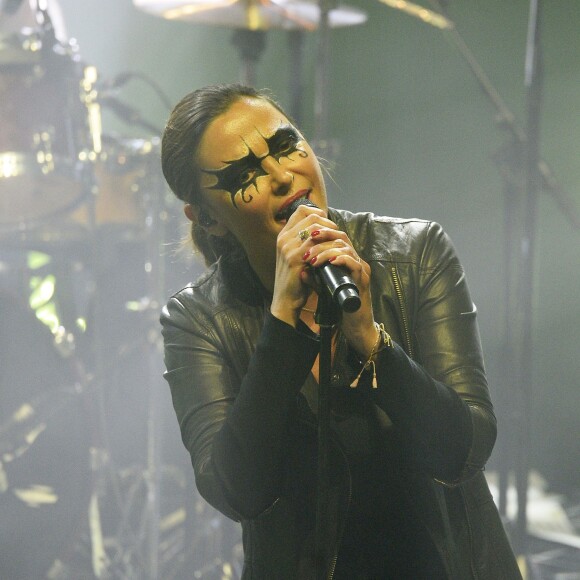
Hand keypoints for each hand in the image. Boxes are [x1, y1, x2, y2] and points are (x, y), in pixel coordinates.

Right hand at [270, 203, 330, 326]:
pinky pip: (316, 244)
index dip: (318, 213)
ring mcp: (288, 247)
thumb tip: (324, 230)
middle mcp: (284, 238)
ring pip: (314, 228)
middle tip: (336, 234)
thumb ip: (305, 243)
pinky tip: (334, 252)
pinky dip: (328, 245)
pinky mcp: (294, 258)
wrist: (285, 300)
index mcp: (284, 235)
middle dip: (328, 223)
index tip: (329, 224)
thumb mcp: (297, 256)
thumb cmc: (295, 279)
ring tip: (337, 242)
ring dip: (330, 233)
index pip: (301, 211)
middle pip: (310, 216)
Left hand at [298, 222, 377, 357]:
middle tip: (306, 243)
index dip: (321, 233)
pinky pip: (355, 264)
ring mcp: (361, 269)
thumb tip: (301, 270)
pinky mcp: (363, 280)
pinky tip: (330, 261)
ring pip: (346, 248)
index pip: (335, 237)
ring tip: (312, 259)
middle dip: (323, 236)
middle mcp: (356, 261)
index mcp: (347, 260)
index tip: (304, 237)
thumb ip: (315, 280)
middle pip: (341, 236)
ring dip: (327, 250)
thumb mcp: (324, 290)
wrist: (356, 326)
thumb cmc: (340, 308)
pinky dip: (342, 259)